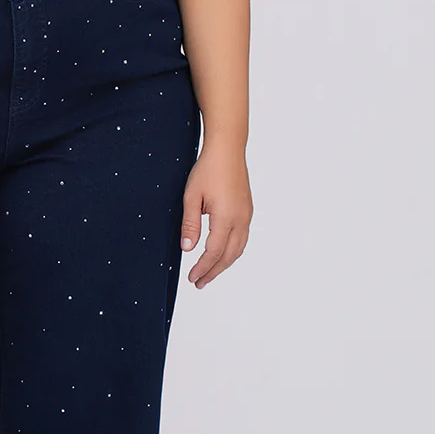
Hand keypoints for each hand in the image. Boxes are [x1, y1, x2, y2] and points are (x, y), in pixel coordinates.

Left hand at [179, 141, 251, 287]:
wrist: (228, 150)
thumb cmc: (208, 169)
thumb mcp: (192, 197)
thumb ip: (190, 224)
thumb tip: (187, 248)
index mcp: (226, 218)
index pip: (213, 252)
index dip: (202, 268)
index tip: (192, 278)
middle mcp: (240, 219)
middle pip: (228, 256)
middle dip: (214, 271)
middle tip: (199, 282)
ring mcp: (246, 215)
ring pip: (238, 249)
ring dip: (224, 263)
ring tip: (210, 273)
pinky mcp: (247, 210)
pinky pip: (242, 238)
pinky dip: (232, 251)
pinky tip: (222, 253)